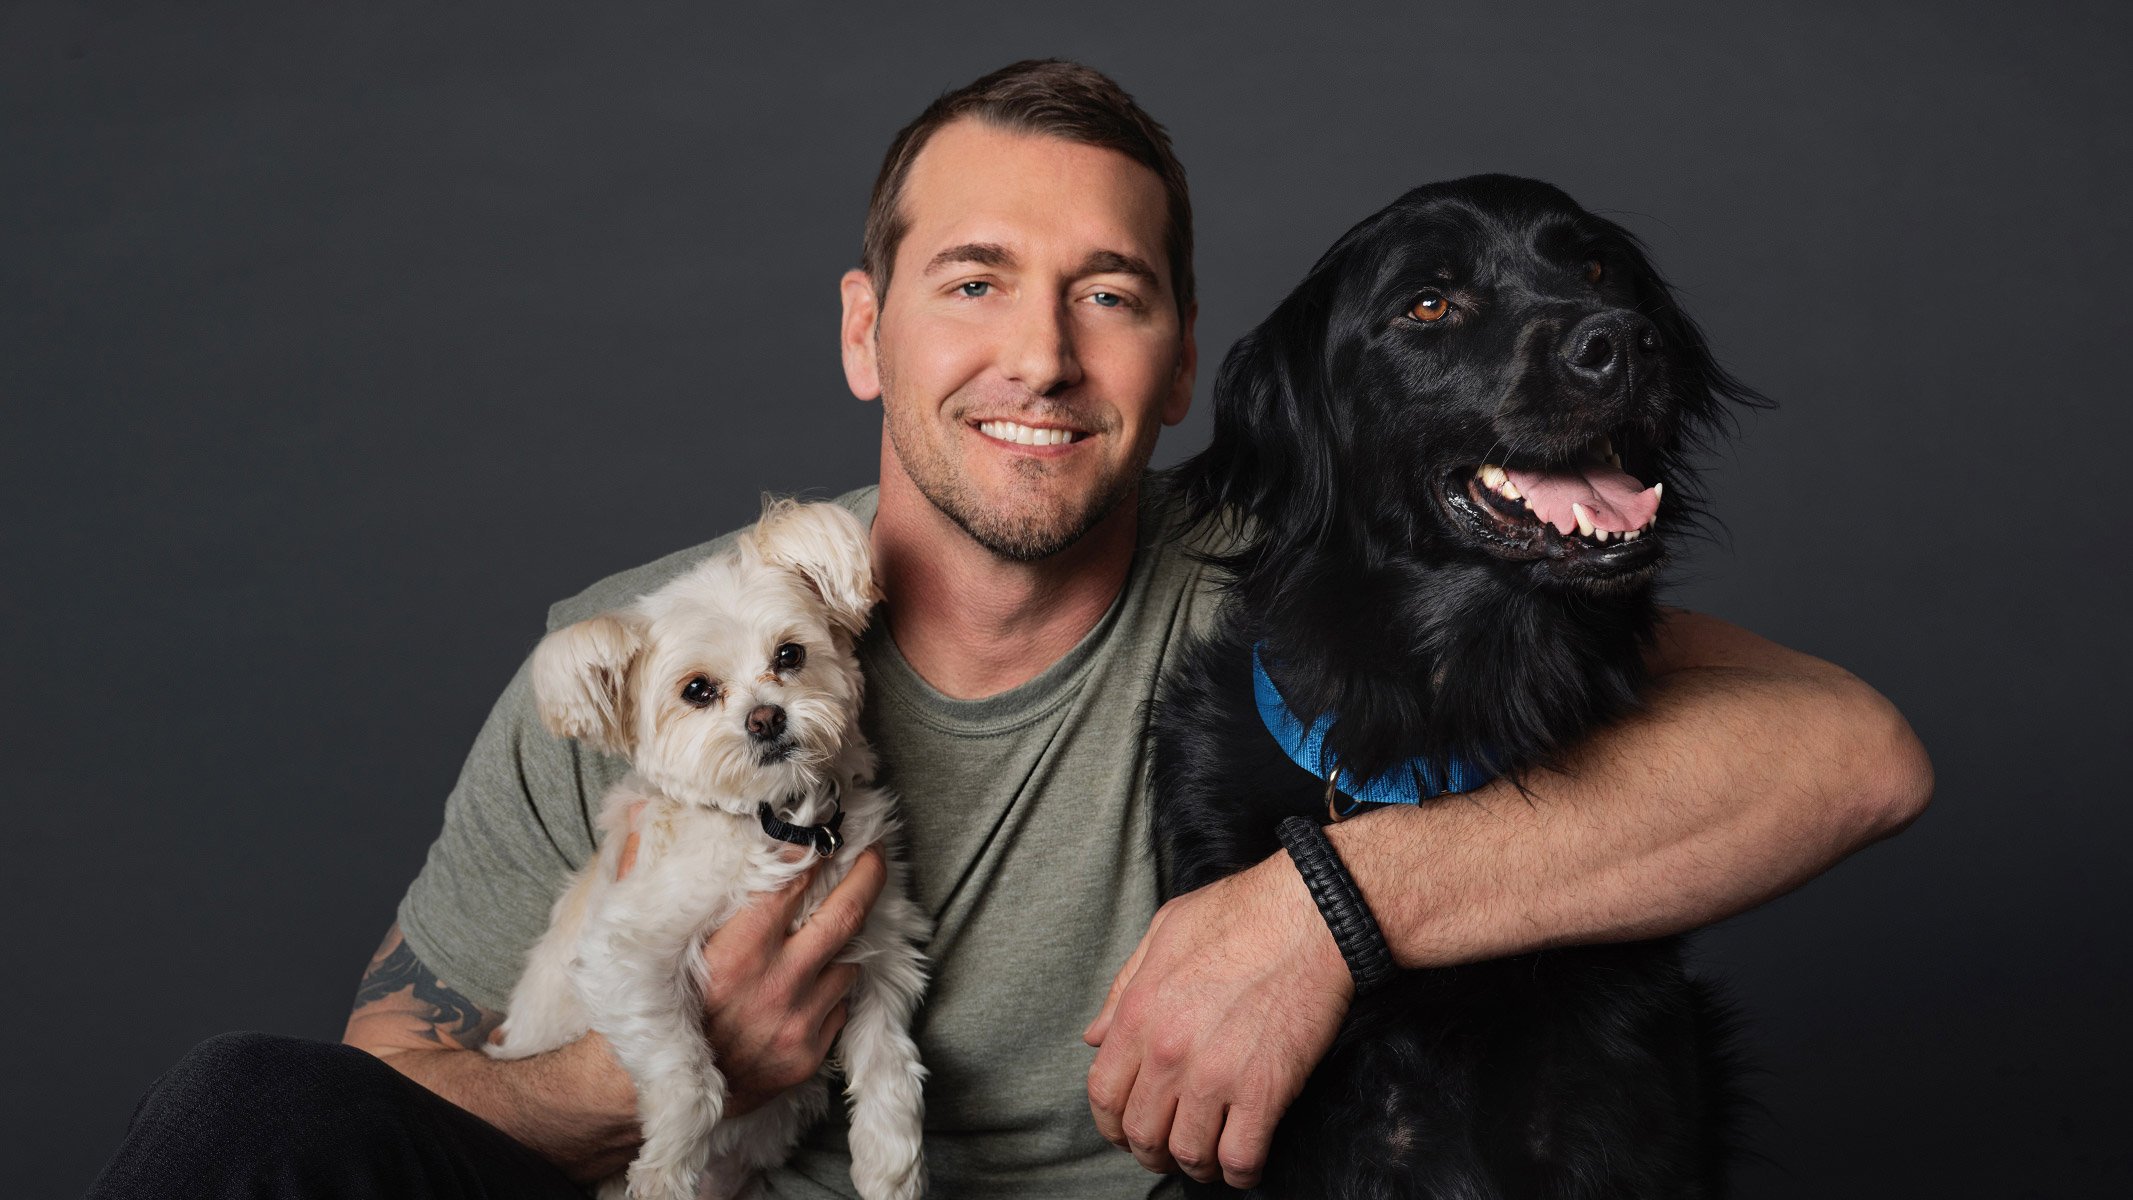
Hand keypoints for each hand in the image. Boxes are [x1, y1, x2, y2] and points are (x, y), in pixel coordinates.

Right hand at [615, 813, 886, 1115]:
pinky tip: (811, 984)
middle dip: (867, 877)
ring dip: (841, 944)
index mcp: (736, 951)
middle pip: (844, 916)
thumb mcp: (642, 942)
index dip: (814, 851)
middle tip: (876, 855)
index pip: (793, 883)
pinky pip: (838, 1008)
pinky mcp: (806, 1055)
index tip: (827, 830)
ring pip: (846, 964)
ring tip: (831, 930)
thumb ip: (652, 878)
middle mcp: (775, 984)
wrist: (641, 1096)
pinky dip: (830, 990)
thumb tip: (645, 818)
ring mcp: (797, 1023)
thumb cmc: (646, 1010)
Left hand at [1083, 852, 1353, 1188]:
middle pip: (1141, 1133)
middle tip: (1169, 1149)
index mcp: (1139, 1013)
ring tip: (1209, 1158)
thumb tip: (1095, 1036)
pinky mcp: (1264, 1090)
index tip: (1129, 1129)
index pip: (1104, 1093)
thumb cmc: (1242, 913)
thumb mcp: (1165, 931)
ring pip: (1188, 1154)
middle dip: (1152, 1151)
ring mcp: (1215, 1075)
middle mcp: (1169, 1051)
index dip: (1113, 1123)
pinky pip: (1241, 1157)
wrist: (1311, 915)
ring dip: (1196, 1166)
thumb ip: (1124, 987)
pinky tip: (1245, 1162)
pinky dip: (1240, 1172)